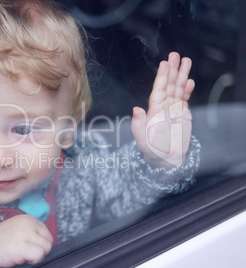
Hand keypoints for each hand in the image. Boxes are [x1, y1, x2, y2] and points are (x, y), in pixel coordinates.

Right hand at [0, 215, 52, 266]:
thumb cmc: (2, 240)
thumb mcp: (19, 229)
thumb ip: (32, 232)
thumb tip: (46, 244)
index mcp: (29, 219)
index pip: (47, 234)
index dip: (41, 244)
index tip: (30, 248)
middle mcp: (28, 224)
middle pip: (48, 241)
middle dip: (41, 250)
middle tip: (26, 253)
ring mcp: (25, 234)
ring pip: (46, 248)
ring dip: (37, 256)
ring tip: (23, 255)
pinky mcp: (21, 246)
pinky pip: (39, 254)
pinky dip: (34, 260)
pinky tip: (21, 258)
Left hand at [131, 52, 194, 167]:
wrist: (165, 157)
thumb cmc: (151, 148)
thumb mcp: (142, 138)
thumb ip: (138, 124)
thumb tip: (135, 109)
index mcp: (154, 108)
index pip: (159, 89)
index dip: (162, 76)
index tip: (164, 64)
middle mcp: (164, 105)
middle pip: (169, 84)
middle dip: (173, 70)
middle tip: (175, 54)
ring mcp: (173, 108)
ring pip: (178, 88)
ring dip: (182, 75)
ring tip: (186, 60)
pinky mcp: (182, 113)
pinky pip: (185, 98)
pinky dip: (187, 90)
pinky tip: (190, 80)